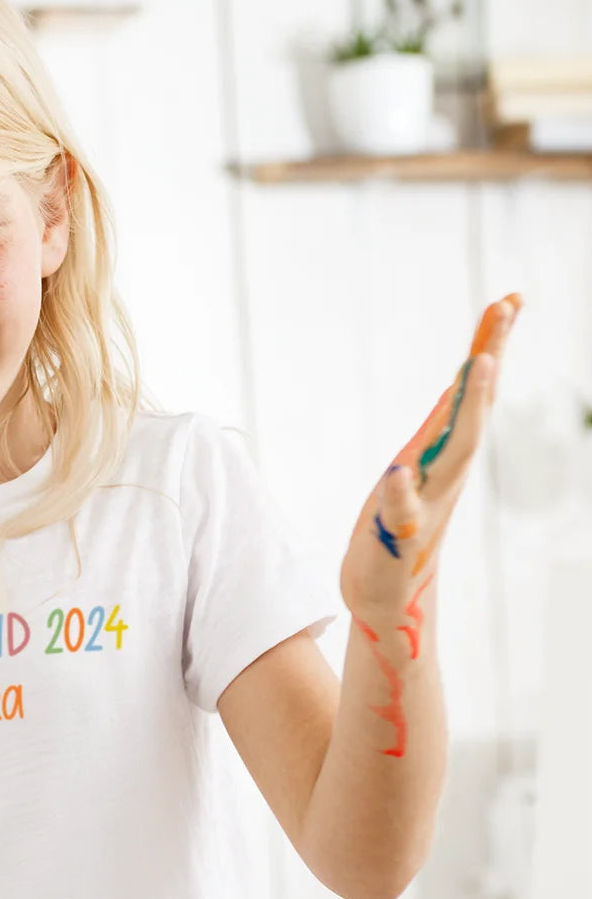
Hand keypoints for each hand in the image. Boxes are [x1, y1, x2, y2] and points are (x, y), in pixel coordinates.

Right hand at [340, 293, 521, 624]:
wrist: (390, 599)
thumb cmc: (388, 575)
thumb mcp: (389, 547)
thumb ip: (397, 511)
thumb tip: (401, 473)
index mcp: (440, 481)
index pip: (464, 427)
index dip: (474, 391)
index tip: (486, 354)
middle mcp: (446, 467)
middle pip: (478, 399)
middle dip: (492, 349)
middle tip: (511, 299)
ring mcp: (438, 467)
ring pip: (470, 403)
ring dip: (485, 358)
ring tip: (500, 315)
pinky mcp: (425, 472)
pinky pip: (449, 422)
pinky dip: (460, 392)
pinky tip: (464, 377)